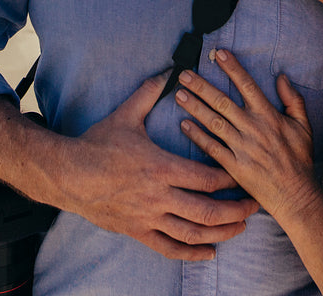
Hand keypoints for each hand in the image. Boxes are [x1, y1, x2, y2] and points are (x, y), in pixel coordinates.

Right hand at [60, 74, 260, 259]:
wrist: (68, 174)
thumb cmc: (98, 144)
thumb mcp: (125, 115)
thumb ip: (149, 92)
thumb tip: (169, 69)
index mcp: (161, 167)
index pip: (206, 178)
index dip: (229, 179)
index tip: (244, 175)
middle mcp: (158, 196)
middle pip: (207, 210)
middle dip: (236, 210)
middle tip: (254, 206)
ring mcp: (148, 217)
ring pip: (193, 233)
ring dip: (221, 233)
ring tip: (240, 228)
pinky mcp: (137, 231)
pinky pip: (170, 248)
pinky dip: (192, 253)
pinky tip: (209, 252)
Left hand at [173, 49, 322, 223]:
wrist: (297, 195)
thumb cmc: (300, 159)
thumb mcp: (304, 126)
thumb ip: (293, 99)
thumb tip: (281, 76)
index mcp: (269, 116)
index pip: (248, 85)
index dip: (232, 68)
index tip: (218, 53)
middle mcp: (253, 129)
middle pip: (222, 101)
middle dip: (202, 85)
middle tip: (183, 73)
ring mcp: (243, 148)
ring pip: (214, 122)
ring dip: (195, 107)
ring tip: (179, 94)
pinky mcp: (234, 167)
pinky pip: (212, 148)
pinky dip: (198, 137)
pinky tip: (184, 125)